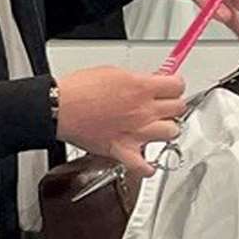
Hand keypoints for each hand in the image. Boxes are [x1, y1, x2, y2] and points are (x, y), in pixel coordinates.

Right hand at [56, 66, 184, 177]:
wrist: (60, 108)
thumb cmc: (79, 90)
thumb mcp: (113, 72)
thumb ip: (136, 80)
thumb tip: (147, 82)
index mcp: (141, 87)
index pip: (177, 85)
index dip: (174, 85)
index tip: (170, 87)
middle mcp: (144, 110)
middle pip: (179, 108)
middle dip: (173, 105)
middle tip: (165, 104)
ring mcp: (137, 132)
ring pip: (172, 133)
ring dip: (166, 130)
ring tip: (157, 127)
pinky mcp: (123, 151)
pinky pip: (145, 166)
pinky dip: (147, 166)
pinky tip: (145, 160)